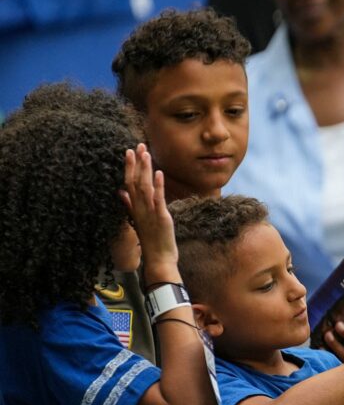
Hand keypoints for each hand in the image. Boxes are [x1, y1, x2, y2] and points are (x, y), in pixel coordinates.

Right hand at [119, 145, 177, 284]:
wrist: (158, 259)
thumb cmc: (151, 240)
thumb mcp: (139, 220)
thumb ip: (129, 205)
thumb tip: (120, 192)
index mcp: (134, 208)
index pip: (128, 183)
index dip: (128, 167)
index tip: (128, 151)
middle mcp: (139, 208)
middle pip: (135, 181)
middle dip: (136, 163)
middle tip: (137, 145)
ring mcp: (149, 212)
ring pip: (145, 187)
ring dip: (145, 169)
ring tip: (146, 153)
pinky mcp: (161, 217)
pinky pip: (158, 199)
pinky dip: (158, 185)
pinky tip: (159, 172)